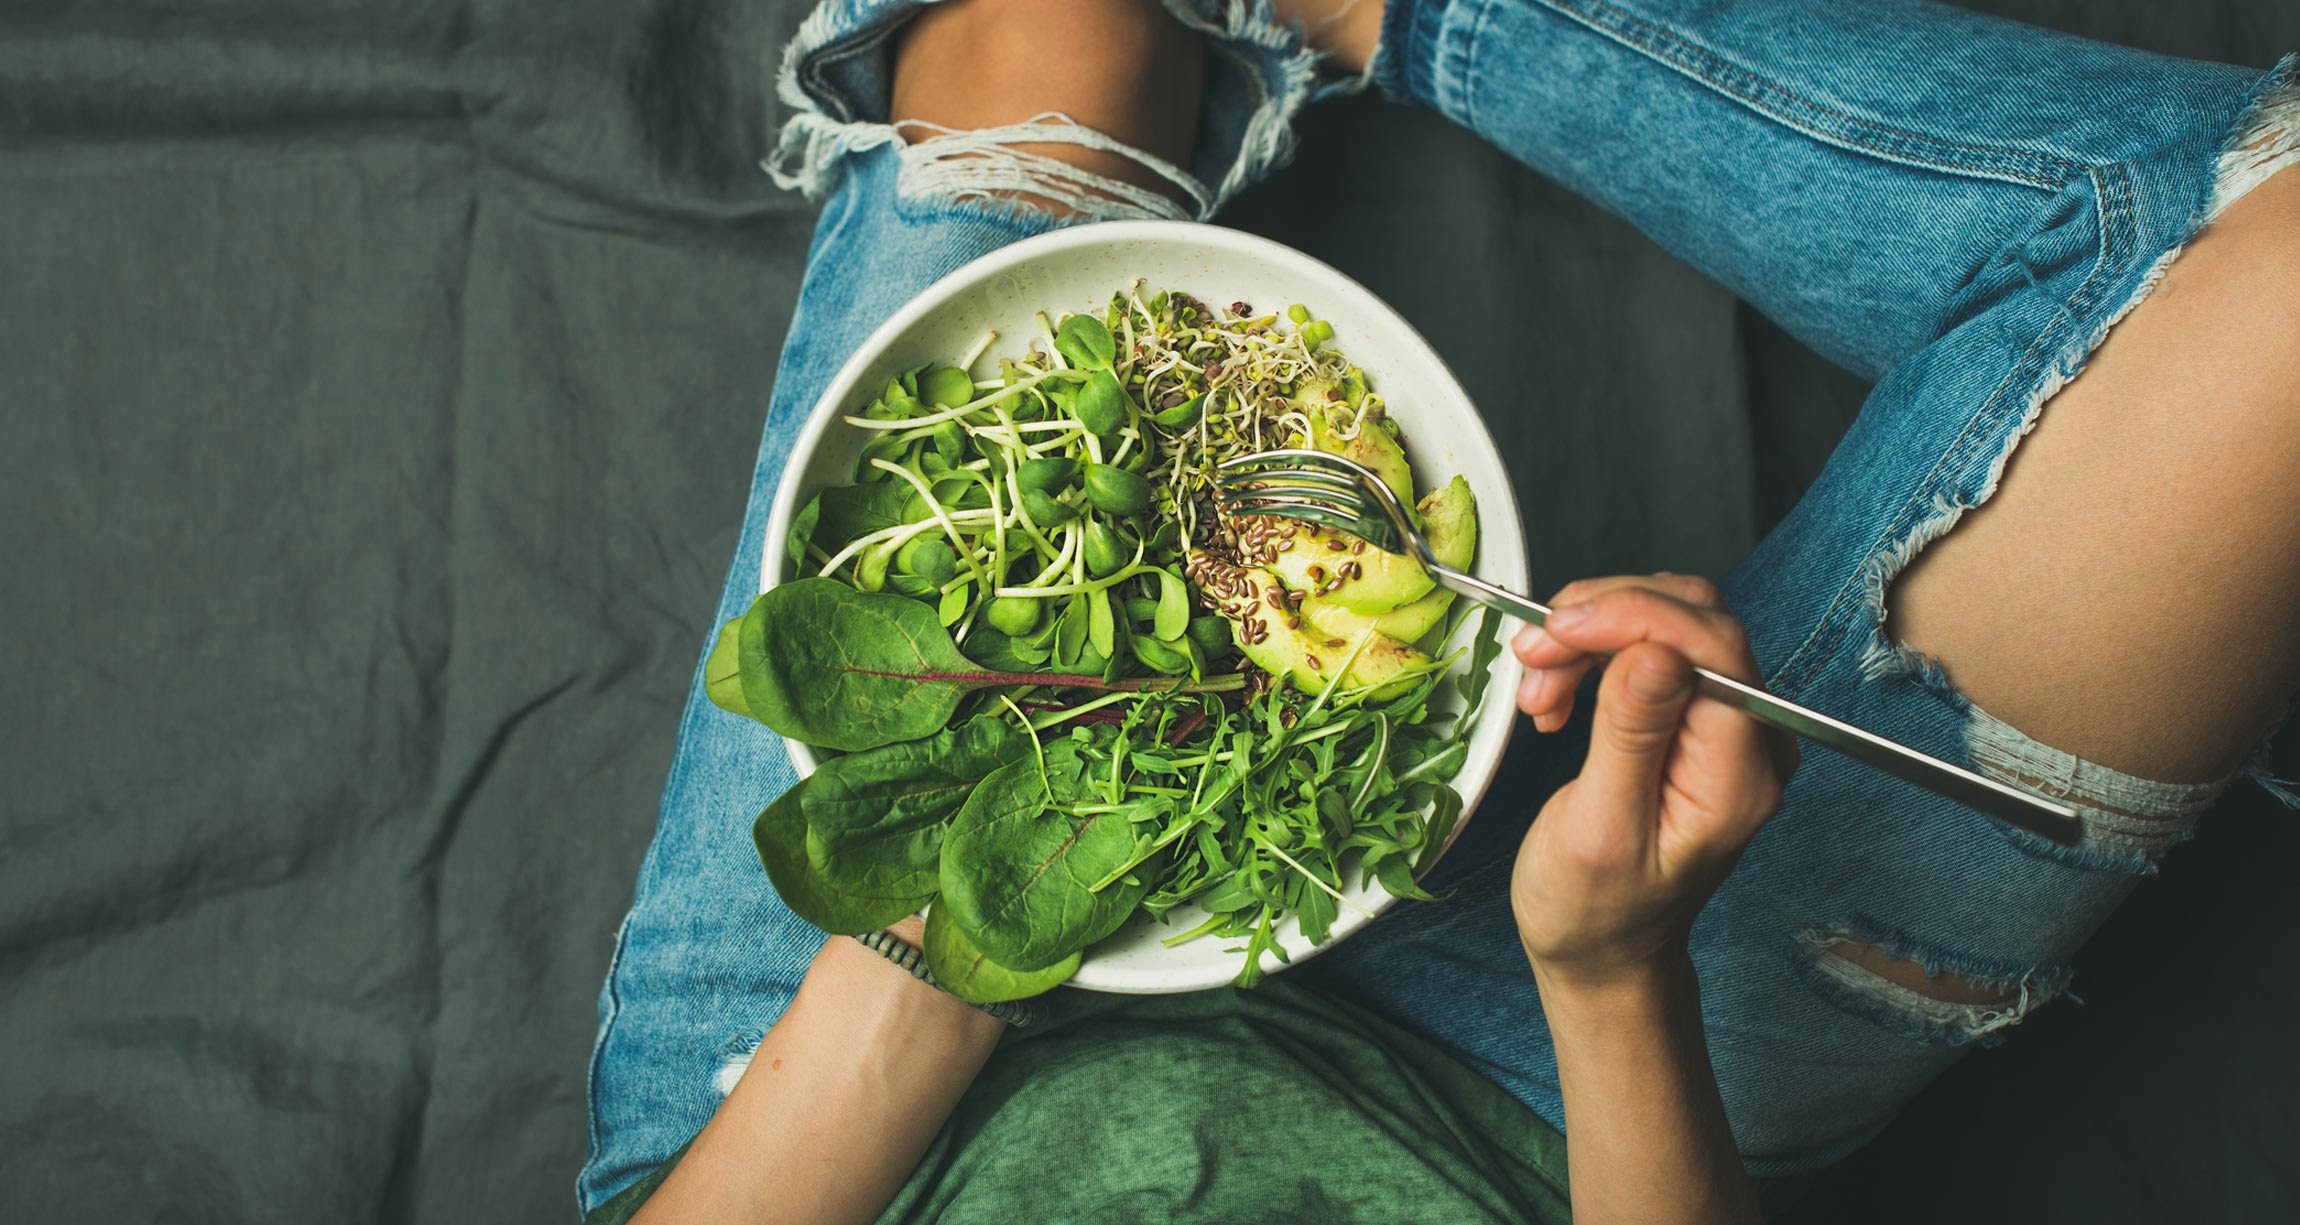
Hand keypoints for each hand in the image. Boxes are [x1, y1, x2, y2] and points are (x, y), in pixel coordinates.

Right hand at [1510, 575, 1794, 988]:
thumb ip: (1631, 737)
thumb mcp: (1600, 829)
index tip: (1557, 629)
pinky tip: (1557, 691)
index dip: (1632, 616)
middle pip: (1693, 619)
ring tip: (1537, 687)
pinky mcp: (1694, 716)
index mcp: (1738, 775)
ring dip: (1589, 635)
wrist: (1602, 947)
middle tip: (1534, 654)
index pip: (1712, 647)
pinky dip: (1593, 652)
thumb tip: (1655, 652)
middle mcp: (1750, 740)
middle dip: (1602, 620)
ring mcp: (1726, 725)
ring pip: (1667, 623)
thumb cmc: (1595, 910)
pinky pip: (1651, 648)